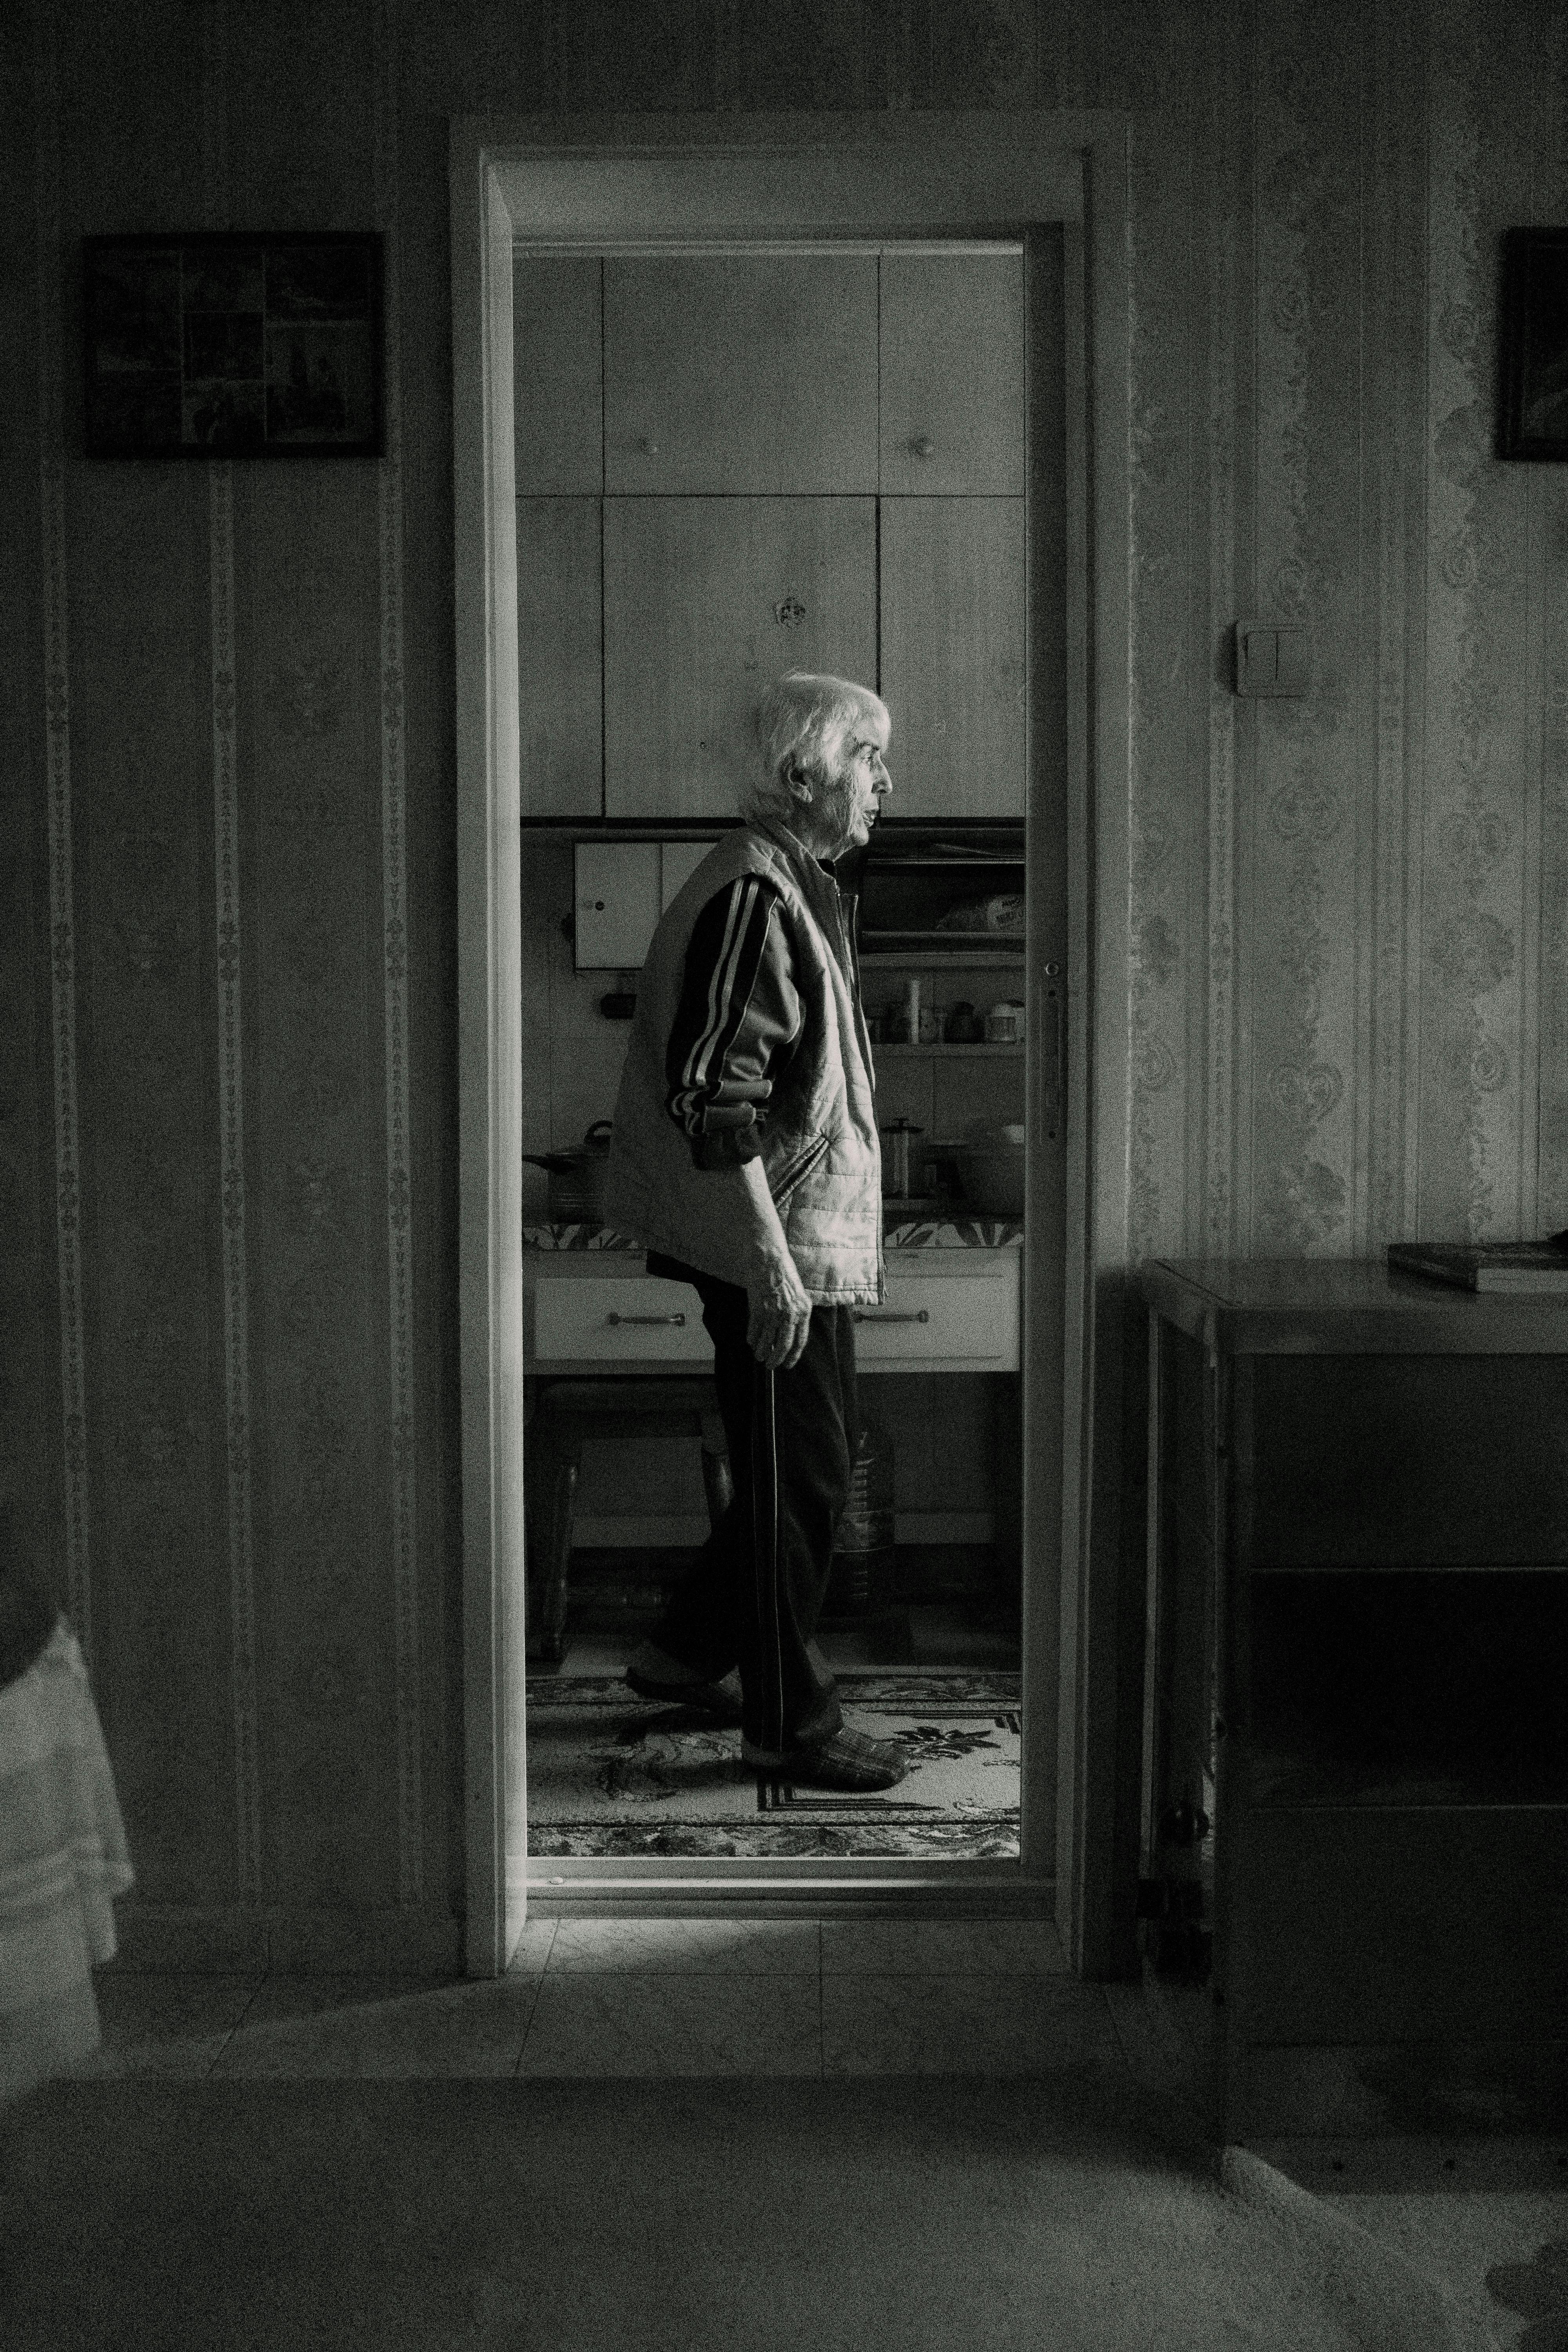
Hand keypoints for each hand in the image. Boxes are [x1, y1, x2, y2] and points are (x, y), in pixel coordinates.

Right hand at [746, 1256, 812, 1371]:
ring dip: (761, 1351)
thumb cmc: (785, 1273)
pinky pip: (754, 1330)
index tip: (787, 1365)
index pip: (800, 1341)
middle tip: (770, 1366)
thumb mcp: (799, 1294)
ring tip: (758, 1356)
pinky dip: (752, 1338)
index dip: (793, 1356)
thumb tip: (789, 1332)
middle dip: (776, 1359)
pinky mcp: (758, 1309)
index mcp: (803, 1311)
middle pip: (783, 1345)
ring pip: (766, 1341)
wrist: (769, 1258)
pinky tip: (750, 1342)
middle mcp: (790, 1314)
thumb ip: (796, 1313)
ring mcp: (773, 1312)